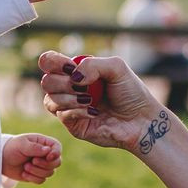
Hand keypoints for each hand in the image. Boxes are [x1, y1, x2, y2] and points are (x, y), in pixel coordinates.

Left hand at [2, 132, 62, 183]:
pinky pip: (42, 180)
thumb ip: (34, 147)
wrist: (2, 160)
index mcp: (43, 143)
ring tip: (25, 166)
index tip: (48, 156)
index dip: (56, 153)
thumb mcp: (21, 144)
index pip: (57, 147)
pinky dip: (32, 178)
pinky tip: (24, 173)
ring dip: (36, 171)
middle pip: (57, 162)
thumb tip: (48, 150)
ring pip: (50, 173)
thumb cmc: (12, 148)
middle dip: (45, 164)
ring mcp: (42, 165)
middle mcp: (45, 154)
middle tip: (33, 161)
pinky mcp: (37, 175)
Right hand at [37, 51, 165, 152]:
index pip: (49, 62)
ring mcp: (69, 108)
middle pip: (46, 82)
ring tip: (90, 100)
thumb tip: (73, 77)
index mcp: (77, 72)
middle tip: (84, 87)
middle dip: (63, 83)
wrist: (141, 120)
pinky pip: (62, 115)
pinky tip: (93, 112)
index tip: (70, 68)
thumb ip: (93, 64)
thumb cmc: (131, 93)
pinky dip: (77, 110)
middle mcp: (69, 89)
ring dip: (69, 98)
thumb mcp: (117, 67)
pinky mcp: (73, 125)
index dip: (53, 62)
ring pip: (49, 100)